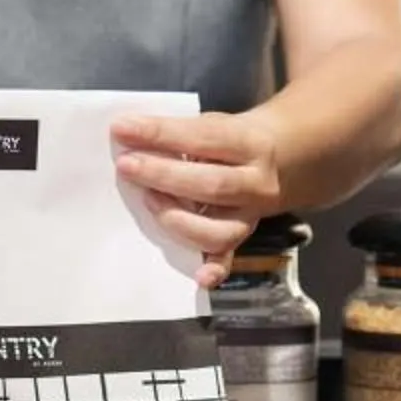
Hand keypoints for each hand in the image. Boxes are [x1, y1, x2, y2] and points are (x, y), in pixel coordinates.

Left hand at [111, 111, 285, 289]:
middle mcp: (256, 183)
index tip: (122, 129)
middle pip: (211, 184)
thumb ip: (181, 132)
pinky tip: (199, 277)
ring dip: (176, 218)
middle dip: (163, 175)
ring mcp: (251, 216)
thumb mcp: (215, 123)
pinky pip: (229, 258)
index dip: (161, 133)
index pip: (204, 137)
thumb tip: (128, 135)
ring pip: (218, 229)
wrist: (277, 160)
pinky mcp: (242, 238)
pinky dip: (213, 269)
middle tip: (126, 166)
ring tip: (147, 199)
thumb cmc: (231, 139)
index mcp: (250, 143)